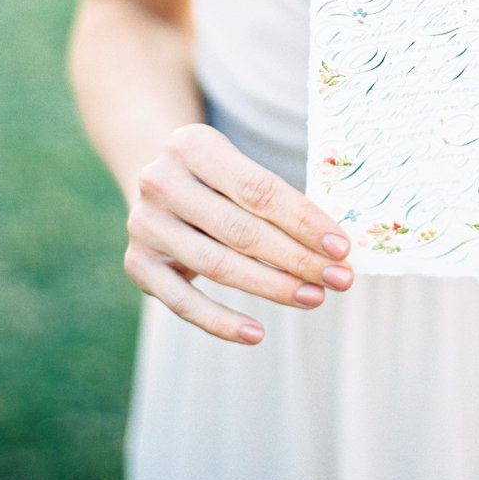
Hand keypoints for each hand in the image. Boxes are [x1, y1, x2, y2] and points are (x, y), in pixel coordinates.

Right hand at [124, 124, 353, 343]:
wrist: (155, 181)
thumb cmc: (216, 177)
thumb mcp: (237, 165)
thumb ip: (276, 198)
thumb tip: (334, 245)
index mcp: (192, 145)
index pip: (259, 190)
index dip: (304, 221)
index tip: (341, 248)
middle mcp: (161, 182)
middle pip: (241, 230)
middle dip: (297, 258)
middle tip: (340, 279)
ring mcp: (144, 225)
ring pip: (217, 265)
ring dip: (271, 287)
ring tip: (314, 298)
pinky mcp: (137, 264)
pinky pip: (182, 302)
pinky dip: (221, 321)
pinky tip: (257, 333)